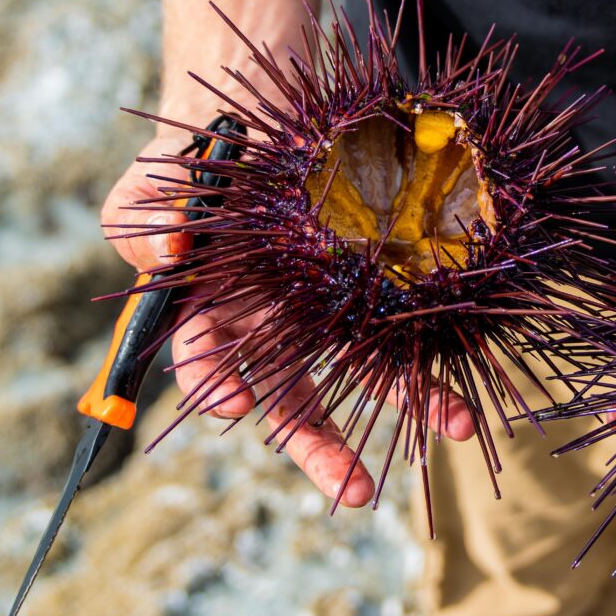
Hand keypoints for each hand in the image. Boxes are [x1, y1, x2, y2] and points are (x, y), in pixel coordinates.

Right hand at [101, 116, 475, 506]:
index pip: (205, 360)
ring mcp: (325, 316)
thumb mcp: (158, 182)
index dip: (212, 384)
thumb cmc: (199, 164)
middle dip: (321, 450)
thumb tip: (168, 252)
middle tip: (351, 490)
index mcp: (210, 313)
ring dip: (411, 409)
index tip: (230, 403)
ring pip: (365, 378)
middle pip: (290, 401)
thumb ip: (148, 220)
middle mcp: (270, 331)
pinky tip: (467, 395)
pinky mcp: (372, 295)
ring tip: (457, 429)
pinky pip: (405, 336)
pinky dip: (437, 366)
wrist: (262, 124)